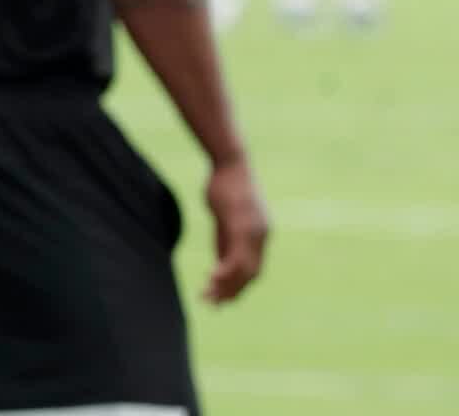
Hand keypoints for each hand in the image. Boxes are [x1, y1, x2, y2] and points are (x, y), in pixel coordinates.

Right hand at [204, 158, 269, 303]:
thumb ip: (226, 238)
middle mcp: (261, 236)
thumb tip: (222, 261)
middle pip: (251, 274)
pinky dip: (224, 271)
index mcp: (259, 234)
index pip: (253, 268)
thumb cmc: (225, 185)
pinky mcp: (240, 227)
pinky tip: (210, 279)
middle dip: (233, 292)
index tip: (223, 298)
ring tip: (208, 298)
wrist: (230, 163)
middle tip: (214, 305)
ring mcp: (253, 232)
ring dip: (226, 287)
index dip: (239, 285)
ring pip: (244, 269)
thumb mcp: (225, 216)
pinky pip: (235, 256)